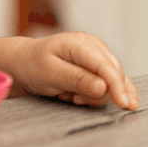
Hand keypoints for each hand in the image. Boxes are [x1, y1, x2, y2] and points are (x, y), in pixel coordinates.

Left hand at [9, 32, 138, 109]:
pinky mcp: (99, 65)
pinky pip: (111, 83)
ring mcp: (98, 54)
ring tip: (71, 95)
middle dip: (98, 94)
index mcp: (80, 42)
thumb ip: (76, 79)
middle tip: (73, 98)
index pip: (106, 65)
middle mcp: (93, 45)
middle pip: (114, 75)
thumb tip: (103, 87)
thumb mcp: (50, 73)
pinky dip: (100, 95)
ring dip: (94, 95)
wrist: (25, 62)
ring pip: (114, 81)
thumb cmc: (33, 65)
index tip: (122, 104)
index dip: (117, 85)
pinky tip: (84, 98)